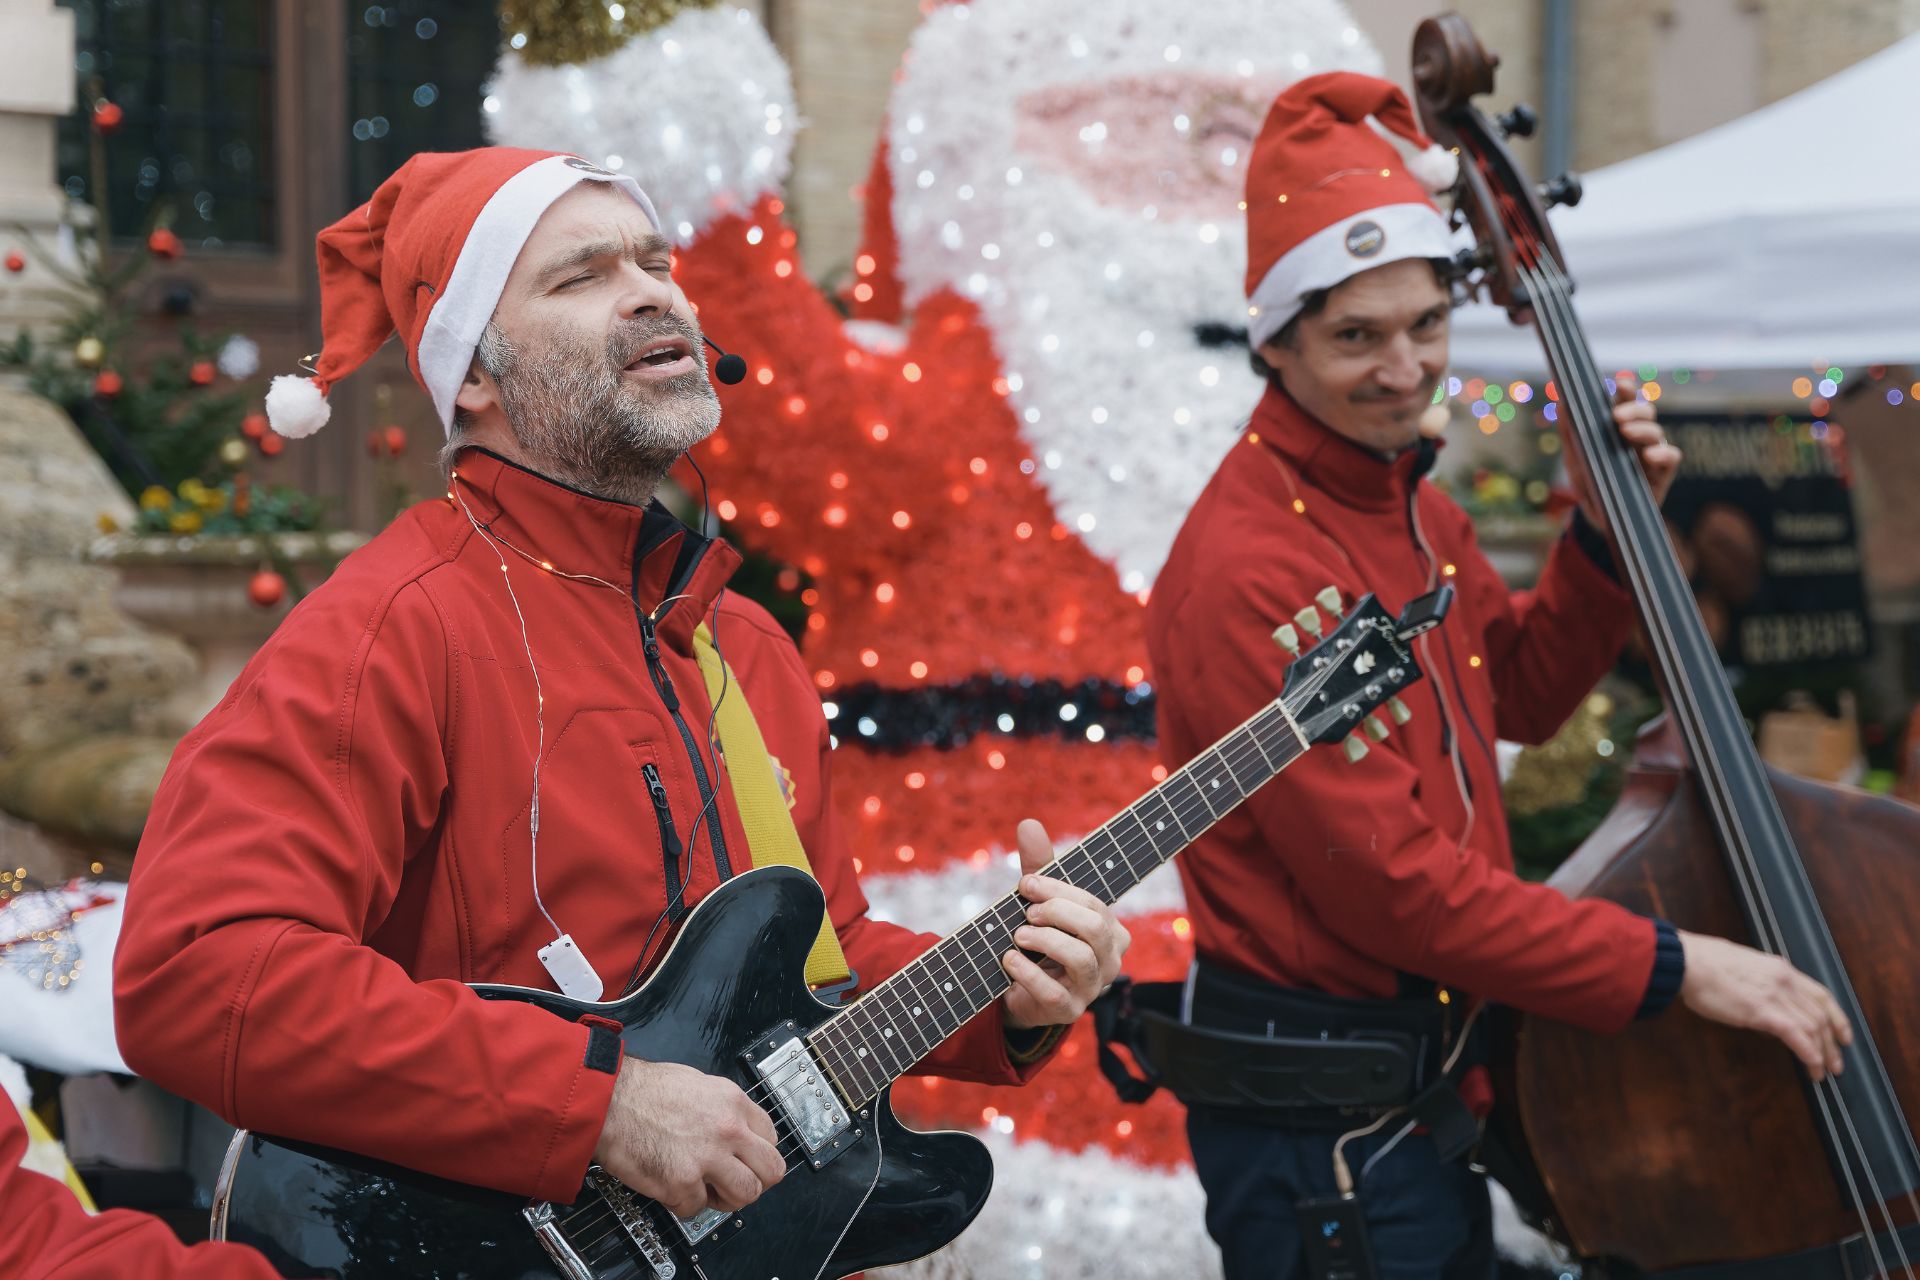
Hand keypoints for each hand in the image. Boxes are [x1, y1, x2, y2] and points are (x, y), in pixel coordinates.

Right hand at [592, 1057, 784, 1217]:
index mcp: (733, 1103)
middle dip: (755, 1181)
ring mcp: (708, 1158)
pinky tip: (671, 1187)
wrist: (607, 1101)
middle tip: (734, 1183)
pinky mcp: (682, 1182)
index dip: (758, 1154)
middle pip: (771, 1171)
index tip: (746, 1161)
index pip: (772, 1138)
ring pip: (746, 1195)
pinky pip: (697, 1208)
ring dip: (726, 1199)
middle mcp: (728, 1130)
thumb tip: (735, 1129)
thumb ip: (723, 1109)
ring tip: (706, 1190)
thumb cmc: (642, 1091)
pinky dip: (683, 1203)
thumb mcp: (698, 1083)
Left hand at [999, 818, 1130, 1029]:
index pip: (1095, 904)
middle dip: (1057, 912)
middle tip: (1026, 912)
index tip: (1026, 884)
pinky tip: (1008, 959)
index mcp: (1112, 931)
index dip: (1058, 890)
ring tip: (1018, 934)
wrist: (1020, 988)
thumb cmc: (1038, 937)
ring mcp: (1091, 988)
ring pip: (1081, 959)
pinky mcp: (1067, 1011)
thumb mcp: (1039, 901)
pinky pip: (1052, 992)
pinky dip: (1027, 972)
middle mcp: (1110, 960)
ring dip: (1044, 940)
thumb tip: (1029, 823)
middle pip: (1096, 928)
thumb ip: (1038, 866)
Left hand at [1561, 375, 1681, 533]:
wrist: (1596, 518)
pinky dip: (1663, 453)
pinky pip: (1671, 457)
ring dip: (1644, 429)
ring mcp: (1651, 454)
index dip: (1627, 390)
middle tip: (1617, 417)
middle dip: (1634, 409)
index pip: (1626, 402)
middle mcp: (1637, 438)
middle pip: (1646, 412)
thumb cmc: (1589, 481)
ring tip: (1627, 432)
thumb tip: (1562, 401)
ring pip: (1657, 433)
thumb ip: (1569, 430)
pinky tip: (1649, 455)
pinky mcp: (1661, 474)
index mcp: (1617, 428)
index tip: (1621, 384)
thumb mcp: (1575, 457)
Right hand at [1678, 930, 1851, 1079]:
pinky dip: (1809, 1054)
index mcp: (1781, 969)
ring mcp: (1776, 995)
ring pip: (1814, 1028)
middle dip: (1833, 1044)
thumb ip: (1761, 986)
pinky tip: (1812, 1067)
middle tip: (1836, 1064)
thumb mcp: (1743, 967)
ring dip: (1823, 1053)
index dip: (1838, 1018)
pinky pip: (1797, 1036)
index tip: (1843, 1035)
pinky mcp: (1763, 1011)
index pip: (1821, 995)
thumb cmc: (1704, 964)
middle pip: (1821, 1016)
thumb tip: (1766, 1014)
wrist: (1688, 961)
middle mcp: (1785, 980)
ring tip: (1823, 1072)